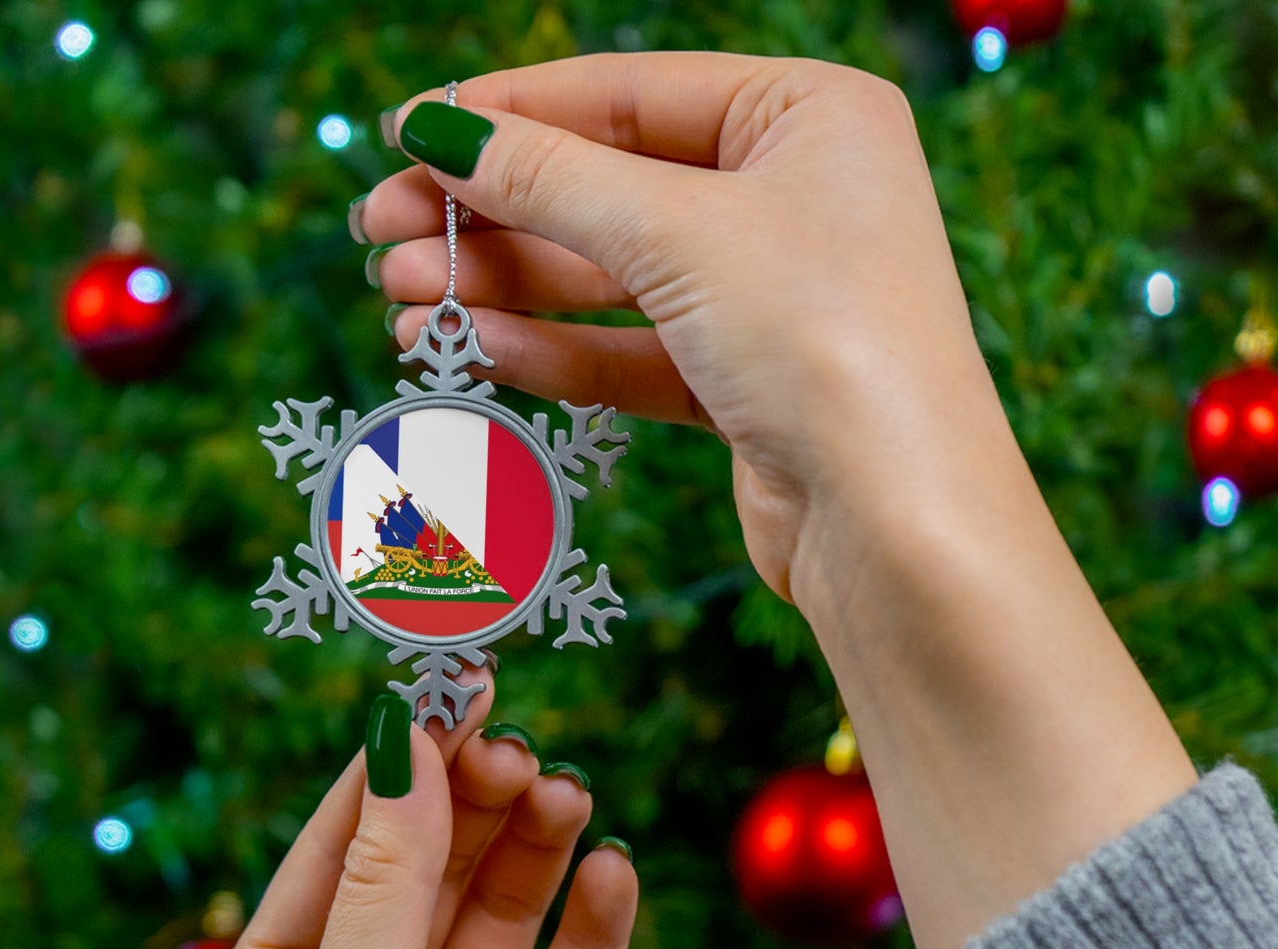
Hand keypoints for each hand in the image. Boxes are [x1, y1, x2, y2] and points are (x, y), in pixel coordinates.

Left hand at [208, 681, 636, 948]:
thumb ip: (387, 878)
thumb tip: (404, 736)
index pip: (349, 836)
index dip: (402, 757)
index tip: (454, 682)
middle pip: (436, 860)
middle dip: (476, 799)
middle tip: (520, 750)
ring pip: (506, 909)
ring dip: (537, 848)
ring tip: (567, 798)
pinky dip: (596, 927)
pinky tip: (613, 877)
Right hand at [360, 53, 1008, 602]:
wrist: (896, 526)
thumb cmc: (824, 343)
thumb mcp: (678, 233)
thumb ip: (551, 179)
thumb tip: (440, 131)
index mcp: (809, 116)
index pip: (628, 93)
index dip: (508, 113)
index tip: (405, 133)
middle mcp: (795, 198)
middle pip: (609, 188)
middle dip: (492, 214)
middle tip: (381, 235)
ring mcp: (770, 297)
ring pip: (612, 279)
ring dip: (506, 288)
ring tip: (402, 302)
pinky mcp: (746, 387)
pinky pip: (633, 353)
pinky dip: (556, 351)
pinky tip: (476, 350)